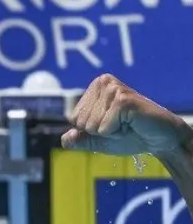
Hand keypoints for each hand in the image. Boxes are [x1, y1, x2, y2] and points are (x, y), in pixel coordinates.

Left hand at [61, 74, 192, 159]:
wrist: (158, 139)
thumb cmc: (130, 136)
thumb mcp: (98, 140)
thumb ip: (79, 140)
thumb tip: (64, 138)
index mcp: (95, 87)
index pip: (73, 118)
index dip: (91, 130)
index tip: (111, 124)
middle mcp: (103, 82)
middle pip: (80, 122)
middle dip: (99, 131)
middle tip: (121, 125)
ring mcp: (113, 89)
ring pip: (91, 126)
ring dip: (109, 132)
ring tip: (127, 124)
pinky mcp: (122, 100)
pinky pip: (103, 128)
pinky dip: (116, 133)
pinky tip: (132, 124)